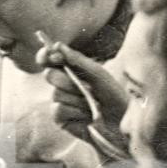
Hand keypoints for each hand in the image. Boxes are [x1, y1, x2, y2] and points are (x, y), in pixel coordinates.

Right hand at [37, 33, 127, 152]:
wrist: (122, 122)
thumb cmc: (113, 95)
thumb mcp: (98, 74)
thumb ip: (77, 60)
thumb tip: (57, 45)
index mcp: (70, 71)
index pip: (49, 60)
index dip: (44, 56)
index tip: (50, 54)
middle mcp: (61, 85)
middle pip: (50, 75)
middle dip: (67, 80)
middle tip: (85, 87)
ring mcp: (59, 102)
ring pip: (56, 94)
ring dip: (78, 99)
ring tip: (93, 104)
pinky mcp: (60, 119)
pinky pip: (59, 109)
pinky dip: (76, 111)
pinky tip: (87, 116)